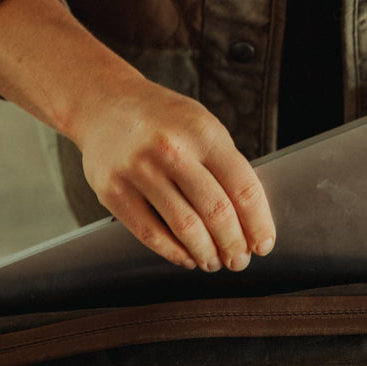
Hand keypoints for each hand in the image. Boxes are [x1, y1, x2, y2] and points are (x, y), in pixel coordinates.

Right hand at [69, 78, 275, 270]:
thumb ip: (224, 165)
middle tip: (238, 260)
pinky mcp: (113, 190)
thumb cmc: (162, 120)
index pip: (243, 187)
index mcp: (202, 132)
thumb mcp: (201, 125)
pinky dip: (174, 253)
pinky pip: (151, 233)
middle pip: (216, 212)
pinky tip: (186, 256)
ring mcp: (139, 170)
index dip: (258, 223)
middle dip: (234, 245)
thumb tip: (250, 220)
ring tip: (214, 262)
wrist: (104, 103)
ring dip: (206, 253)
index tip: (263, 244)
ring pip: (185, 227)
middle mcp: (171, 149)